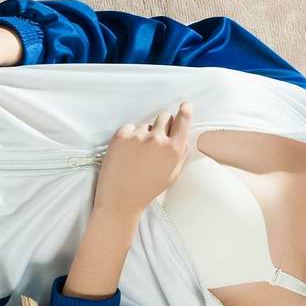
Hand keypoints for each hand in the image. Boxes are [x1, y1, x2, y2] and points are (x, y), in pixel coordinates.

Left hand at [94, 101, 194, 216]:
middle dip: (162, 125)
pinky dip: (128, 136)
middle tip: (155, 140)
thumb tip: (183, 135)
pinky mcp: (121, 136)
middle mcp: (157, 140)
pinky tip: (126, 153)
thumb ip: (180, 152)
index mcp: (174, 150)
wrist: (120, 200)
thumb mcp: (172, 174)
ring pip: (145, 125)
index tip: (185, 105)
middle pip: (164, 117)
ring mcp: (138, 137)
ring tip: (137, 155)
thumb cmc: (147, 190)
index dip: (185, 111)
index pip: (183, 120)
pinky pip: (129, 127)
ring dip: (143, 135)